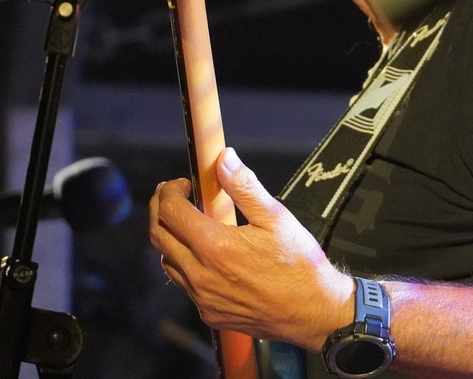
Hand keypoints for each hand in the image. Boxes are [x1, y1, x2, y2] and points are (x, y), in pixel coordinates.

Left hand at [149, 147, 353, 349]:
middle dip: (160, 210)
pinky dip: (187, 264)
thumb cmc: (300, 265)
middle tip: (174, 198)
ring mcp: (203, 298)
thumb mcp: (276, 218)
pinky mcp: (209, 313)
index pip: (170, 212)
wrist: (313, 313)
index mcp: (215, 247)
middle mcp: (202, 275)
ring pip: (168, 262)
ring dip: (172, 239)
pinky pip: (185, 285)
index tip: (184, 184)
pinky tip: (208, 256)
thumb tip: (224, 159)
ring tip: (192, 225)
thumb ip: (245, 187)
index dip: (170, 192)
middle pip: (158, 236)